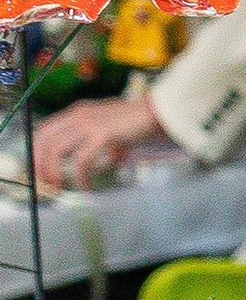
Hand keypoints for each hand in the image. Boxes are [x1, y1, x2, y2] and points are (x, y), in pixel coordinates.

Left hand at [33, 89, 162, 192]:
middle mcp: (77, 116)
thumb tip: (90, 166)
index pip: (43, 131)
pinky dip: (79, 177)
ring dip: (53, 171)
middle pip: (44, 141)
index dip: (36, 152)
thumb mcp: (106, 128)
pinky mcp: (102, 136)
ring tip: (60, 186)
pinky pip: (81, 161)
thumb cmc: (135, 122)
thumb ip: (93, 142)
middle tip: (46, 183)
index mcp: (76, 112)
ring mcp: (88, 124)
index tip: (39, 171)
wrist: (156, 112)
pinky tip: (86, 186)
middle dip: (40, 165)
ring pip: (56, 150)